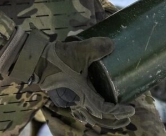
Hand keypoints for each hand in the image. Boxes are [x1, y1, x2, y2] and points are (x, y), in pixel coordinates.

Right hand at [0, 30, 134, 128]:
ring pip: (89, 115)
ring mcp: (70, 99)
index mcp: (82, 95)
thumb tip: (113, 44)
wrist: (33, 59)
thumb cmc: (56, 58)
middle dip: (114, 120)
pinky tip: (94, 105)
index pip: (104, 110)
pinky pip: (81, 108)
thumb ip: (97, 47)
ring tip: (115, 113)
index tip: (131, 109)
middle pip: (98, 118)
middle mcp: (76, 101)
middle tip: (128, 116)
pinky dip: (91, 110)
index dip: (119, 111)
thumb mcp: (79, 50)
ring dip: (103, 117)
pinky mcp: (65, 93)